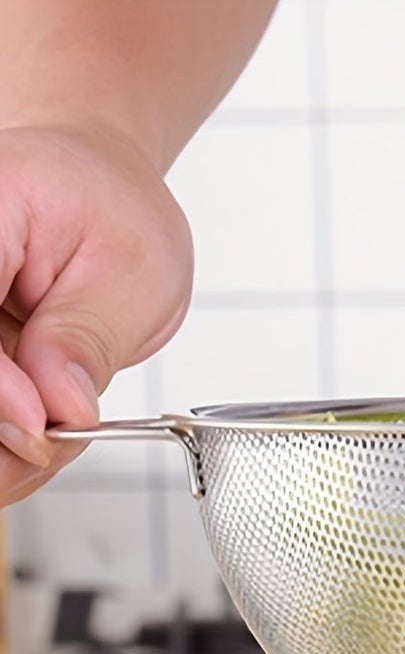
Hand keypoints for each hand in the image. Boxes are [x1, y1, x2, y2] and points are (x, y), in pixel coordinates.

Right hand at [0, 123, 192, 506]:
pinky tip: (39, 444)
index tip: (39, 426)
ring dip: (4, 444)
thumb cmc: (114, 211)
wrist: (97, 188)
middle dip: (1, 428)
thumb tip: (58, 409)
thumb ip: (86, 341)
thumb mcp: (132, 274)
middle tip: (48, 455)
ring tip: (50, 450)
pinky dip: (8, 438)